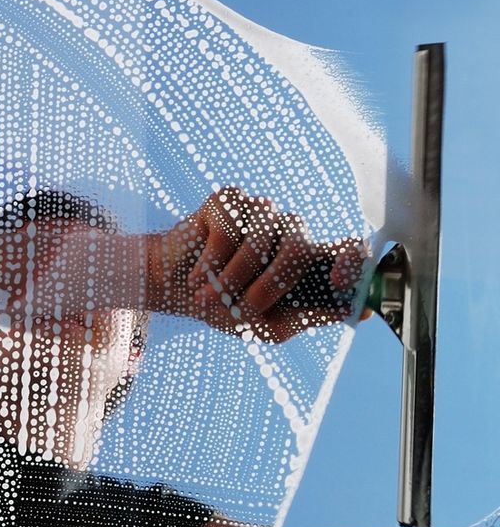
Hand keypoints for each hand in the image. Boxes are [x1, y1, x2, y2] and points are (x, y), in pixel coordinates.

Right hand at [150, 187, 364, 341]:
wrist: (172, 289)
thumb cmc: (224, 307)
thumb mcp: (267, 326)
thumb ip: (307, 318)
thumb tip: (354, 312)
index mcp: (309, 261)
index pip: (349, 249)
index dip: (352, 261)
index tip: (338, 281)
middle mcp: (290, 231)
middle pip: (301, 248)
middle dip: (271, 285)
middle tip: (244, 308)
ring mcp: (260, 212)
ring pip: (260, 240)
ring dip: (232, 277)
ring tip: (209, 295)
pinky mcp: (229, 201)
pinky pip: (228, 229)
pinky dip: (210, 260)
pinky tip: (198, 273)